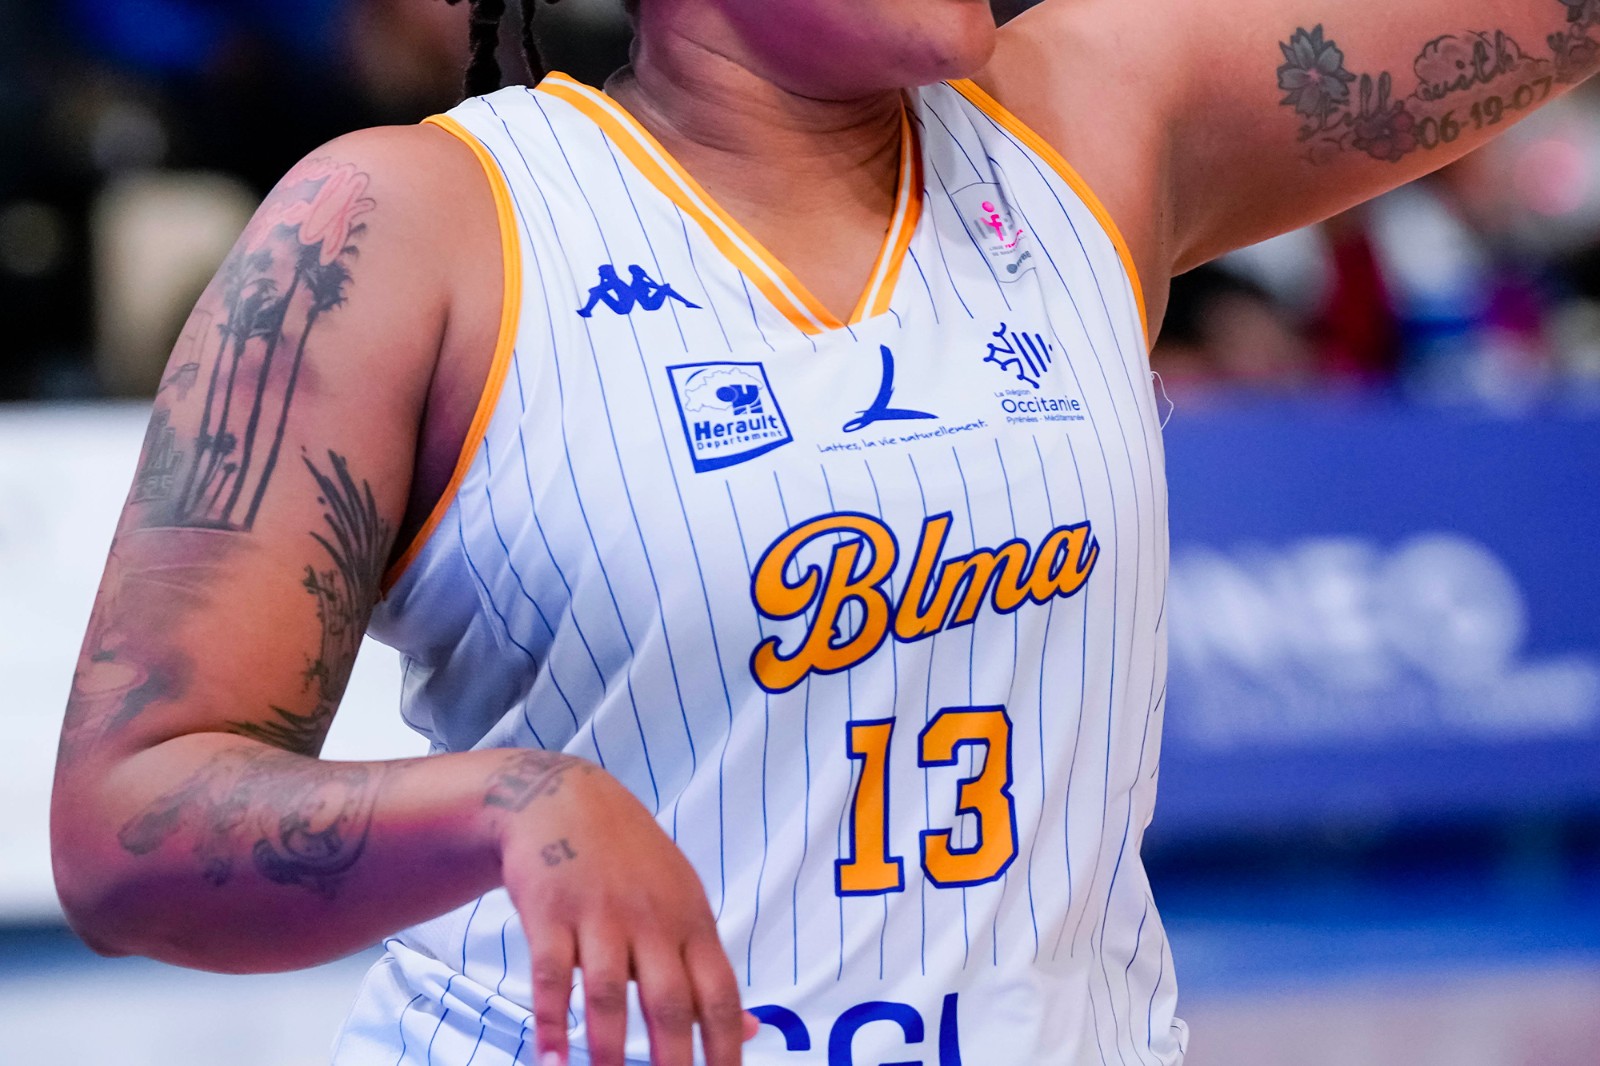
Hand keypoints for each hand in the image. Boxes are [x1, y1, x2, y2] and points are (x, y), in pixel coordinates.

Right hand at [488, 752, 754, 1065]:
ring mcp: (600, 914)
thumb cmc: (631, 861)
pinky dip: (550, 1020)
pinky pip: (552, 974)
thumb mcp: (683, 903)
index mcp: (691, 921)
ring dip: (609, 1050)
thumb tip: (750, 1032)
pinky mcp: (551, 912)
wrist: (563, 799)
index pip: (720, 994)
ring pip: (610, 993)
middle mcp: (652, 919)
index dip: (726, 1047)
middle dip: (674, 1062)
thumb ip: (709, 970)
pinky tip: (550, 1059)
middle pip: (669, 1002)